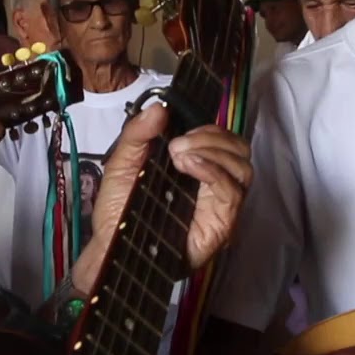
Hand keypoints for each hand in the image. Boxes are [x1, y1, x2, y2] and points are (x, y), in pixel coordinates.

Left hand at [72, 104, 251, 292]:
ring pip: (242, 167)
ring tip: (180, 155)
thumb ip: (137, 134)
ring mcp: (219, 203)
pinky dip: (213, 170)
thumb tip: (160, 108)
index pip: (222, 139)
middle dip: (212, 136)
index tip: (180, 128)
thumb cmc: (118, 210)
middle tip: (178, 144)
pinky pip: (232, 190)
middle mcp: (213, 183)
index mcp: (195, 166)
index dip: (208, 128)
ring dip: (214, 151)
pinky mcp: (221, 222)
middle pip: (239, 149)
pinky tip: (190, 166)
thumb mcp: (122, 163)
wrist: (111, 246)